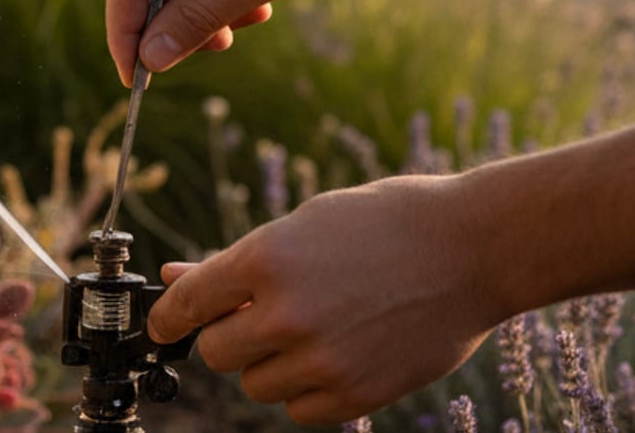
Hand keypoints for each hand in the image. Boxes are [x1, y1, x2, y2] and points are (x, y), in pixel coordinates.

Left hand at [145, 176, 504, 424]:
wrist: (470, 249)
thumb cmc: (382, 225)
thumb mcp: (300, 226)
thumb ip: (233, 264)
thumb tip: (173, 278)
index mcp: (264, 260)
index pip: (186, 305)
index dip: (169, 316)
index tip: (164, 324)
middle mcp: (286, 314)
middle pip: (216, 353)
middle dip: (228, 336)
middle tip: (257, 317)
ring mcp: (322, 359)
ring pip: (256, 385)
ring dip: (269, 364)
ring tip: (311, 328)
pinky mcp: (355, 393)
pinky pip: (299, 409)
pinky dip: (306, 388)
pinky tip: (335, 353)